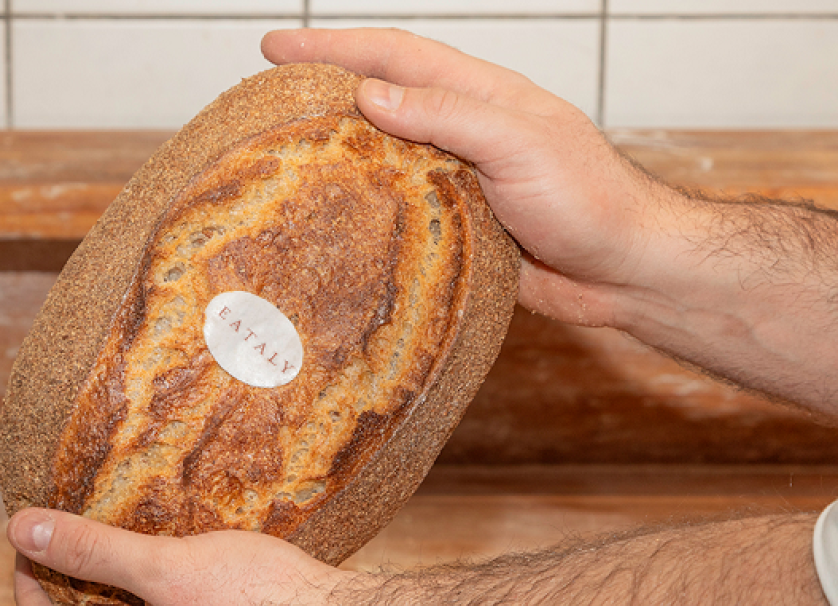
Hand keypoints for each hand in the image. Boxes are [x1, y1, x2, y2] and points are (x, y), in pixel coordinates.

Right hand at [263, 28, 837, 418]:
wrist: (626, 272)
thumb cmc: (590, 199)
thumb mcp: (518, 143)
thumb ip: (447, 115)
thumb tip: (371, 96)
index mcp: (480, 96)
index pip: (394, 58)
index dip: (334, 48)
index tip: (276, 49)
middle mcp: (464, 132)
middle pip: (381, 102)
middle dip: (324, 93)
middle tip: (265, 101)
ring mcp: (459, 180)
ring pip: (385, 158)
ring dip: (337, 152)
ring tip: (284, 158)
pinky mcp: (459, 228)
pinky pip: (400, 211)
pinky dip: (365, 208)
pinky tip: (335, 219)